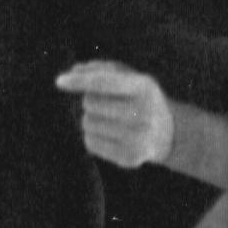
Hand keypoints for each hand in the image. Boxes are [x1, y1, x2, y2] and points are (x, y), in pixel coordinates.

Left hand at [56, 61, 174, 168]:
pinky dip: (93, 136)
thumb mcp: (130, 77)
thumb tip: (73, 71)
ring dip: (91, 119)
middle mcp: (143, 113)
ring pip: (87, 124)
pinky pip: (90, 143)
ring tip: (111, 120)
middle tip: (108, 104)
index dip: (80, 81)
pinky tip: (112, 135)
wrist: (168, 132)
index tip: (59, 81)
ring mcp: (138, 138)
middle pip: (90, 102)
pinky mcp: (129, 158)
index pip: (104, 82)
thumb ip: (101, 70)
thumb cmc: (140, 98)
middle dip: (91, 100)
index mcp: (144, 87)